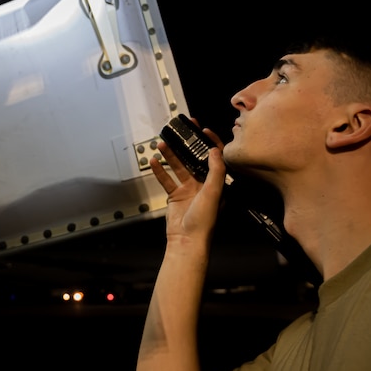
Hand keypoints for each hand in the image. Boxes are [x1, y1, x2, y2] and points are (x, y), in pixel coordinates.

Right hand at [150, 119, 226, 241]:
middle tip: (181, 131)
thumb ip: (216, 171)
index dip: (211, 142)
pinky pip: (166, 179)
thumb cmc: (204, 221)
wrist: (187, 240)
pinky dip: (160, 171)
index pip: (216, 158)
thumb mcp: (213, 193)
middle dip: (187, 145)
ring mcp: (188, 189)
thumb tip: (215, 150)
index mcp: (217, 183)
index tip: (203, 130)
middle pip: (195, 159)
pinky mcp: (176, 195)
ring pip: (179, 167)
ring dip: (171, 156)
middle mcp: (204, 184)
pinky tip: (154, 162)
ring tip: (162, 144)